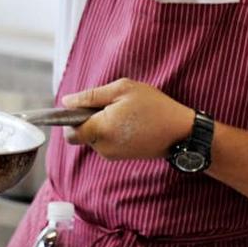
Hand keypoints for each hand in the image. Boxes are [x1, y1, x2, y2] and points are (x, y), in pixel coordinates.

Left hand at [61, 78, 194, 160]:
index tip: (80, 105)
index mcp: (100, 129)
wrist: (181, 132)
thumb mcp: (122, 89)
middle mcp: (103, 147)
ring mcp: (113, 155)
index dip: (70, 118)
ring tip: (124, 112)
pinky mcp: (122, 157)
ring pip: (93, 138)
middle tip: (109, 105)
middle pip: (81, 134)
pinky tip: (129, 122)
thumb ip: (91, 96)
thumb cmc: (154, 106)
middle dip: (87, 120)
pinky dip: (111, 131)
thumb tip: (67, 102)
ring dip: (101, 124)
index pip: (70, 132)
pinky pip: (106, 142)